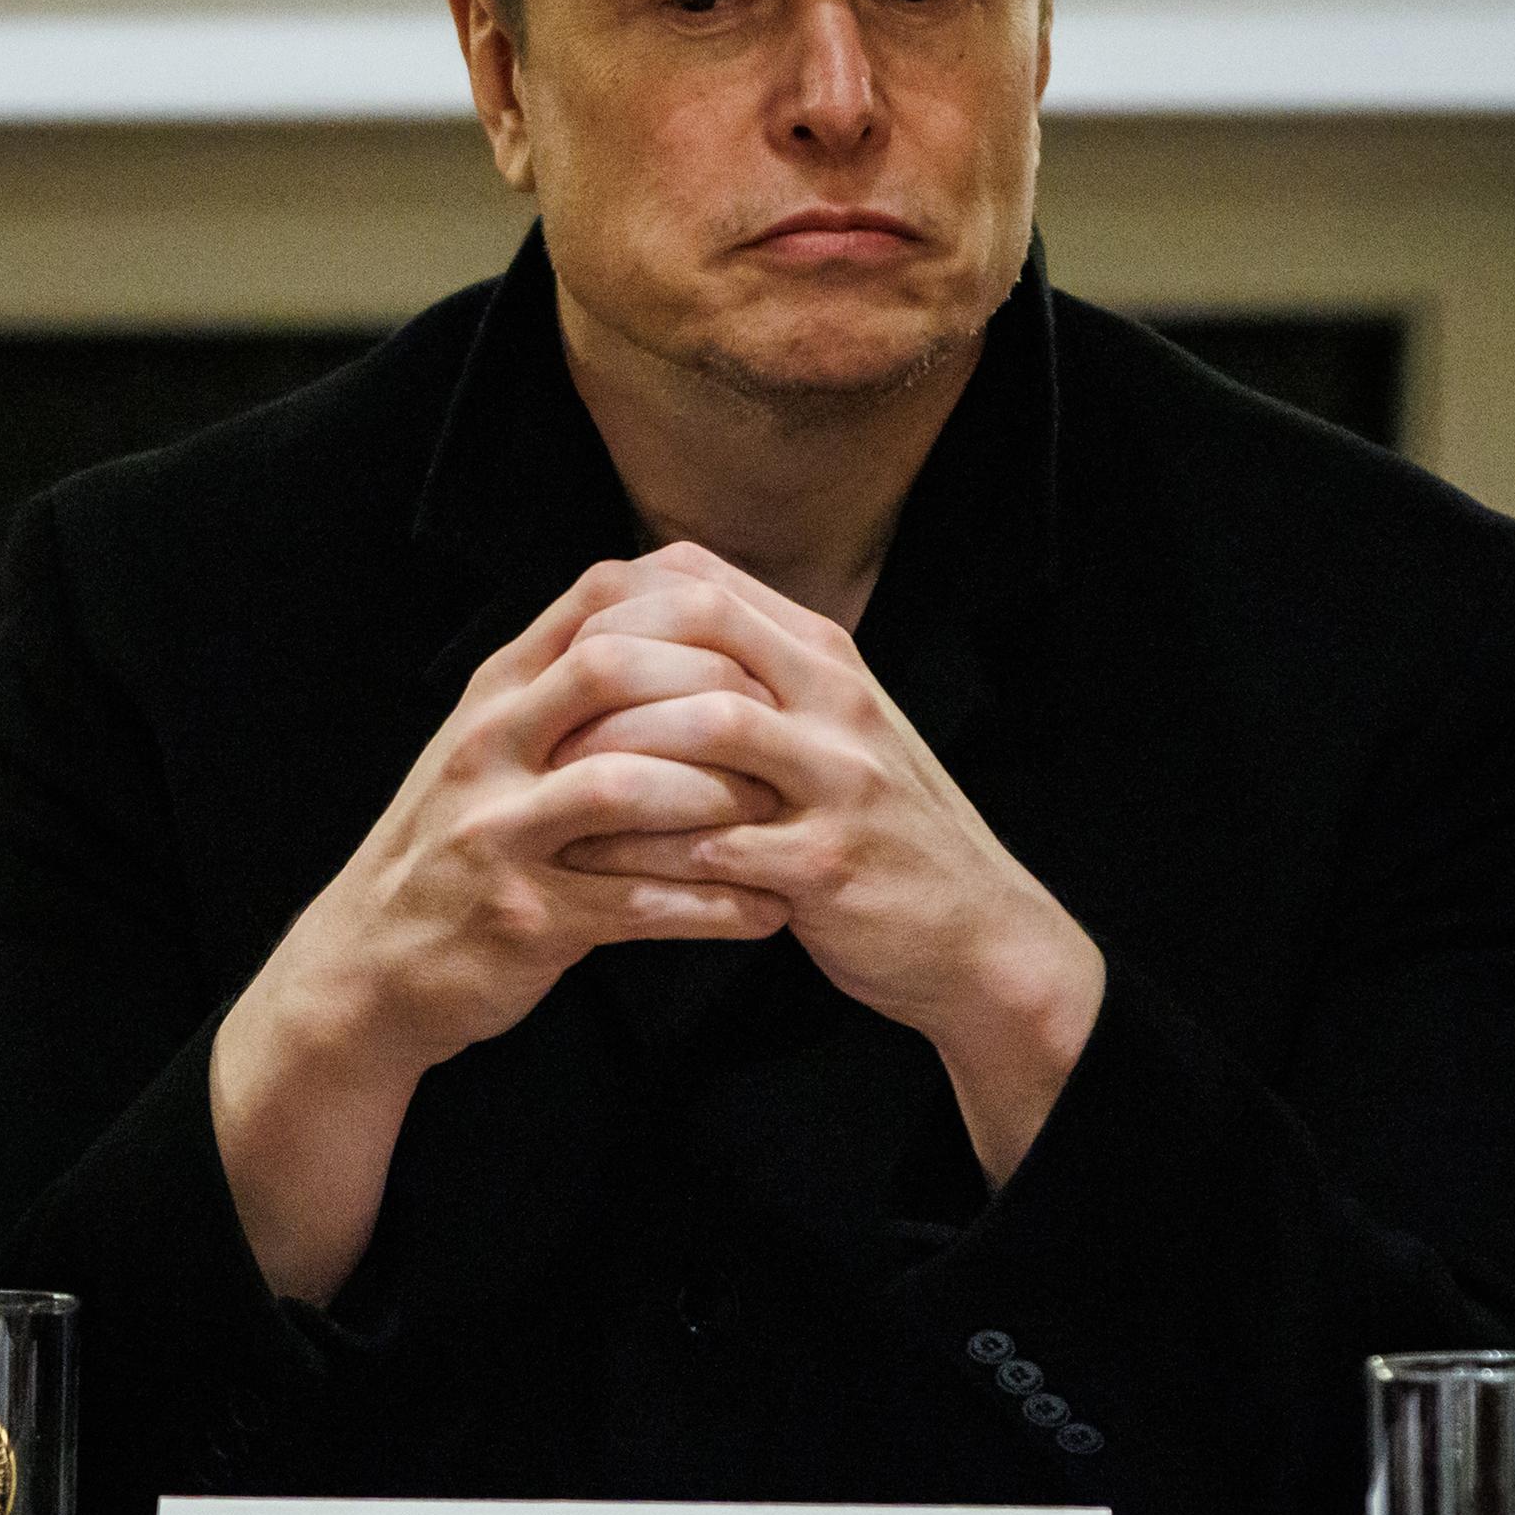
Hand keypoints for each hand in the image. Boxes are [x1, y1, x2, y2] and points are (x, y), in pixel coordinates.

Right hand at [211, 555, 791, 1300]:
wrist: (366, 968)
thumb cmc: (456, 847)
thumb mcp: (490, 747)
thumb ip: (560, 685)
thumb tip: (665, 616)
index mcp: (495, 695)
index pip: (596, 603)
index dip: (689, 607)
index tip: (764, 642)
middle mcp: (489, 748)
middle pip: (610, 672)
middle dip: (713, 691)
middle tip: (789, 725)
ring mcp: (499, 833)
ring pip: (625, 787)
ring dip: (719, 798)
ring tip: (789, 814)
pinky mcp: (521, 918)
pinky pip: (635, 902)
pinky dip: (712, 905)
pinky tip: (770, 913)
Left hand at [551, 542, 1105, 1184]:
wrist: (982, 935)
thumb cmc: (881, 831)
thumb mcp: (833, 729)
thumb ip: (758, 677)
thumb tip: (648, 628)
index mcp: (826, 659)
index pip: (704, 580)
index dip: (612, 601)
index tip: (551, 649)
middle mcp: (837, 701)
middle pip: (703, 629)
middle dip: (604, 663)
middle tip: (532, 711)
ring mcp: (839, 780)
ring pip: (708, 728)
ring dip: (617, 753)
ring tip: (548, 785)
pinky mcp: (829, 865)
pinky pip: (716, 845)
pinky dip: (644, 852)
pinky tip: (586, 868)